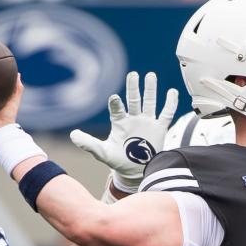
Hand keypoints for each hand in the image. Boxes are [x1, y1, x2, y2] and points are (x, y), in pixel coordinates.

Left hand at [70, 71, 177, 193]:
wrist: (135, 171)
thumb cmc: (118, 160)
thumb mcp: (102, 153)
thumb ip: (88, 143)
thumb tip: (72, 135)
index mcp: (119, 122)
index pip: (117, 109)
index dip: (116, 104)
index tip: (114, 98)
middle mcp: (133, 119)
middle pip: (134, 100)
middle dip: (133, 88)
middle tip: (133, 75)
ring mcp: (147, 122)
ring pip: (149, 102)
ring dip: (150, 90)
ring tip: (150, 75)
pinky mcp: (159, 129)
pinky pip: (166, 114)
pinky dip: (170, 103)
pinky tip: (172, 92)